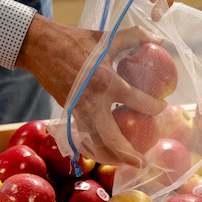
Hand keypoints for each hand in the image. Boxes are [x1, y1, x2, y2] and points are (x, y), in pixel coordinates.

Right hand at [16, 14, 165, 166]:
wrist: (40, 46)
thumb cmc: (76, 40)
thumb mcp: (107, 37)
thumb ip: (136, 36)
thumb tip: (160, 38)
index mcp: (106, 81)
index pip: (137, 100)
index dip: (153, 107)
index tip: (161, 107)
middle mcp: (93, 101)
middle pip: (112, 138)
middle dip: (128, 154)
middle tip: (143, 162)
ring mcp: (79, 110)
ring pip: (95, 144)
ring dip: (110, 158)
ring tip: (126, 165)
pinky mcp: (69, 113)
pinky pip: (83, 138)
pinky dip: (95, 149)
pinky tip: (106, 154)